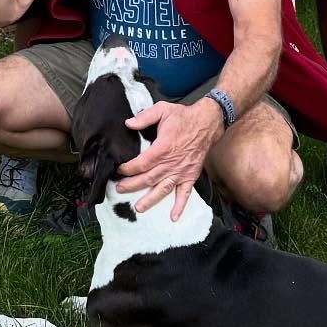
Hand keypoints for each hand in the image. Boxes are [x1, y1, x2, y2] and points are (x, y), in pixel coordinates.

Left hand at [115, 99, 222, 219]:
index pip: (141, 163)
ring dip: (150, 200)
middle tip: (120, 189)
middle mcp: (171, 163)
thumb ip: (144, 117)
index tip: (120, 170)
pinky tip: (173, 216)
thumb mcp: (162, 110)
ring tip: (139, 207)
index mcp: (163, 147)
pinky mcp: (190, 176)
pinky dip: (180, 206)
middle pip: (148, 178)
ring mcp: (181, 171)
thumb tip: (128, 123)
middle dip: (132, 185)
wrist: (206, 123)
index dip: (128, 168)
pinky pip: (185, 194)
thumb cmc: (184, 117)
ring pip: (163, 189)